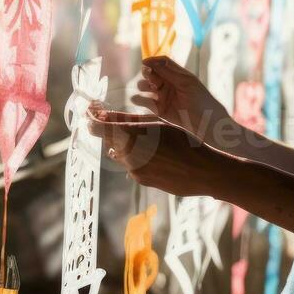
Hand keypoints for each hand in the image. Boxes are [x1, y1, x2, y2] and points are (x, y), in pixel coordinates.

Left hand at [86, 103, 229, 198]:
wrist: (203, 170)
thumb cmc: (183, 141)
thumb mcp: (157, 124)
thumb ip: (128, 121)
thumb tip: (103, 115)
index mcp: (131, 135)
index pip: (96, 128)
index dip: (91, 120)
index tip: (91, 113)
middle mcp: (128, 154)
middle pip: (108, 141)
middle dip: (110, 131)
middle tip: (117, 121)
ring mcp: (134, 170)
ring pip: (119, 154)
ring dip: (125, 146)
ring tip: (146, 139)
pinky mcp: (141, 180)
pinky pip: (131, 166)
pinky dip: (137, 158)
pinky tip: (156, 154)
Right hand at [134, 55, 233, 146]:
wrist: (205, 122)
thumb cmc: (200, 99)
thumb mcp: (186, 82)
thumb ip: (168, 72)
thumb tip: (150, 60)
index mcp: (176, 75)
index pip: (161, 63)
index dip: (152, 62)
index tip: (144, 63)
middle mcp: (167, 84)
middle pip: (151, 74)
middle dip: (148, 74)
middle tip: (152, 79)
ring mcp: (162, 97)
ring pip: (145, 87)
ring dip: (143, 86)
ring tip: (147, 89)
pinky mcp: (159, 110)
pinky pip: (145, 102)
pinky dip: (139, 99)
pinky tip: (138, 99)